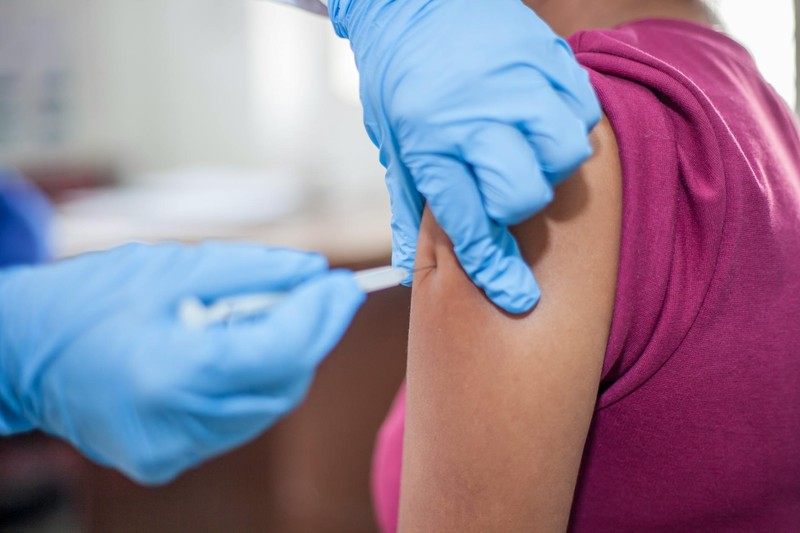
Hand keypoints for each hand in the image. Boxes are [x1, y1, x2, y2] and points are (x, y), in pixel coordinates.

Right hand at [0, 242, 364, 483]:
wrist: (23, 351)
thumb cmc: (93, 298)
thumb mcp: (176, 266)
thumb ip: (256, 272)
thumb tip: (315, 274)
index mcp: (172, 371)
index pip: (279, 351)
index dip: (321, 316)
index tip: (345, 287)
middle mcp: (176, 425)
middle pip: (283, 383)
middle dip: (310, 336)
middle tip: (319, 294)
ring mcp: (172, 451)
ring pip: (267, 406)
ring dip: (283, 359)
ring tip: (267, 316)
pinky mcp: (167, 459)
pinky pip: (238, 420)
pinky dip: (252, 382)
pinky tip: (238, 350)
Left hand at [330, 0, 599, 311]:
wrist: (412, 3)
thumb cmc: (399, 80)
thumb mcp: (393, 143)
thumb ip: (409, 205)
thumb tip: (408, 270)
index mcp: (431, 143)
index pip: (472, 224)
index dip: (496, 269)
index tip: (518, 297)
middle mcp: (476, 116)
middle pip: (525, 194)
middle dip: (519, 208)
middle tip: (507, 193)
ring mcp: (516, 83)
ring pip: (566, 153)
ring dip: (552, 166)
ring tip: (530, 154)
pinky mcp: (546, 56)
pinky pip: (584, 108)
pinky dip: (573, 125)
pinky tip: (547, 122)